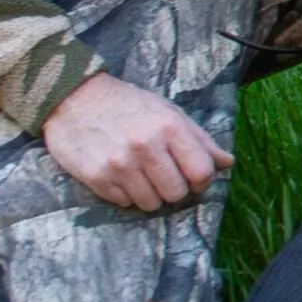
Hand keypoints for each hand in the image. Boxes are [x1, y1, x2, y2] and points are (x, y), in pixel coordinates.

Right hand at [43, 72, 233, 211]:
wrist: (73, 98)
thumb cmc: (128, 104)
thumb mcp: (168, 112)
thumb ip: (199, 139)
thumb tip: (228, 163)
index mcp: (169, 127)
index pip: (201, 172)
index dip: (203, 180)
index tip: (194, 177)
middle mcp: (145, 147)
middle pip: (177, 193)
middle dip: (175, 189)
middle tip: (165, 176)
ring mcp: (120, 165)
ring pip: (151, 203)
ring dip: (150, 195)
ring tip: (142, 175)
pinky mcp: (97, 178)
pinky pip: (124, 203)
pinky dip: (126, 194)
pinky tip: (121, 175)